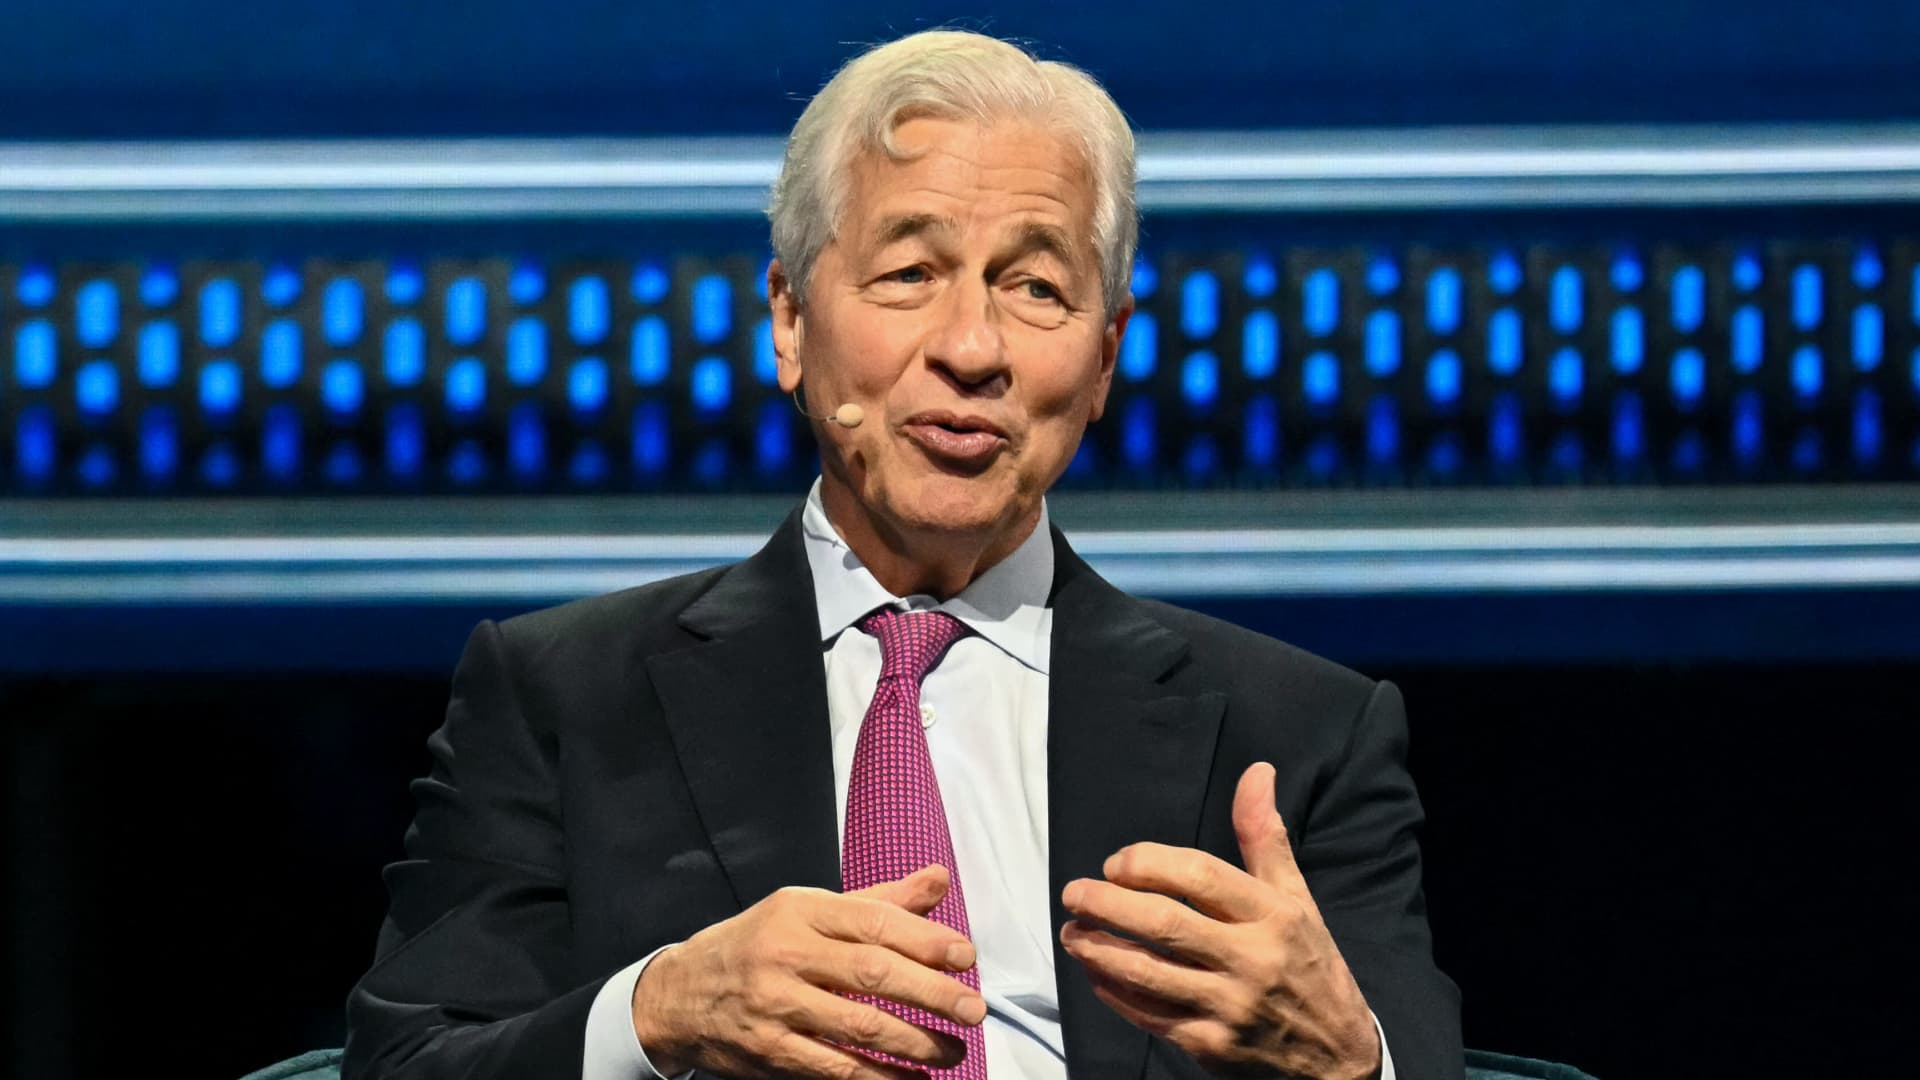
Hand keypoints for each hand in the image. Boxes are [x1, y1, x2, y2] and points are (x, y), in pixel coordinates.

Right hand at [631, 863, 987, 1078]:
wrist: (678, 995)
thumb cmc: (757, 945)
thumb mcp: (808, 910)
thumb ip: (878, 901)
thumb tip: (939, 880)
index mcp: (801, 911)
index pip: (873, 921)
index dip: (925, 939)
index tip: (965, 956)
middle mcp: (787, 954)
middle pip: (872, 973)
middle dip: (931, 993)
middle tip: (973, 1010)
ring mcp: (776, 1005)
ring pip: (858, 1026)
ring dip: (914, 1043)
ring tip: (952, 1051)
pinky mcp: (770, 1051)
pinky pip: (834, 1068)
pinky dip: (878, 1078)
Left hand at [1060, 763, 1380, 1078]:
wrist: (1338, 1057)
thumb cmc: (1310, 964)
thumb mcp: (1297, 899)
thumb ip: (1264, 837)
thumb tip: (1256, 771)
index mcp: (1274, 916)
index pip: (1201, 876)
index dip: (1149, 863)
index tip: (1116, 863)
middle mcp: (1252, 960)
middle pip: (1166, 924)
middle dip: (1108, 904)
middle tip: (1073, 893)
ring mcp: (1230, 1007)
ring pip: (1148, 973)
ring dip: (1099, 951)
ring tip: (1071, 933)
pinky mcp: (1211, 1046)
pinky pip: (1149, 1016)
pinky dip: (1115, 993)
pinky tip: (1096, 974)